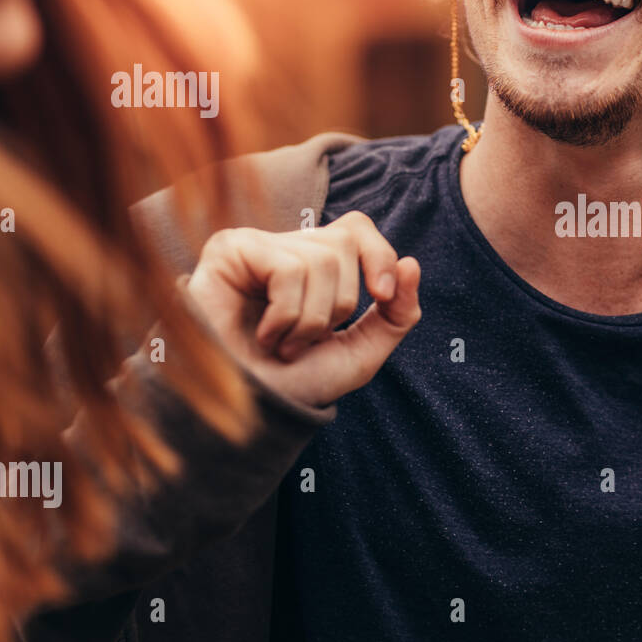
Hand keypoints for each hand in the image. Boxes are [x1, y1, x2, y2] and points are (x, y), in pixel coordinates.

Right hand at [185, 212, 421, 407]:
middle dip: (340, 304)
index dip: (380, 256)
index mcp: (313, 264)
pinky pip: (288, 269)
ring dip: (311, 320)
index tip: (383, 296)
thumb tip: (412, 263)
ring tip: (283, 345)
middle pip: (345, 243)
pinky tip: (265, 336)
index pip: (357, 229)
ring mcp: (254, 246)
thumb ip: (397, 314)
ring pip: (320, 261)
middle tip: (308, 339)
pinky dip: (287, 315)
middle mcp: (283, 248)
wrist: (248, 413)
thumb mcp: (361, 352)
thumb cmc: (296, 384)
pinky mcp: (228, 251)